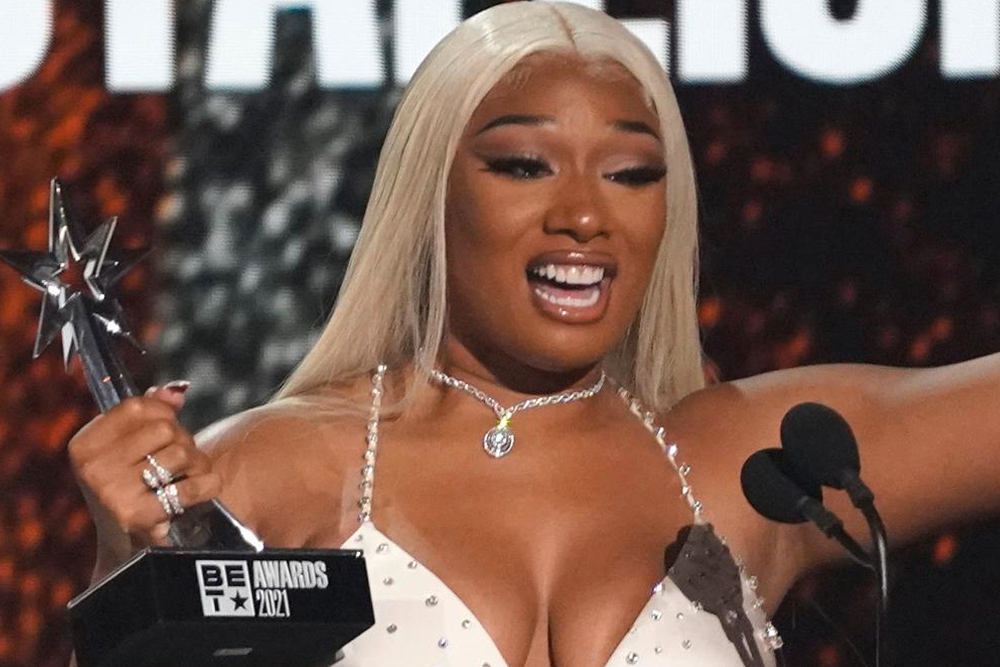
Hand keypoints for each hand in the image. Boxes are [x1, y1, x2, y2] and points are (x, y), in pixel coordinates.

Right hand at [68, 381, 222, 546]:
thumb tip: (176, 391)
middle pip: (165, 428)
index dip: (163, 413)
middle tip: (178, 461)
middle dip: (182, 441)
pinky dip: (208, 484)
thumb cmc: (134, 486)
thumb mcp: (129, 447)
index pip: (137, 406)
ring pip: (182, 452)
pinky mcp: (138, 516)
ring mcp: (113, 492)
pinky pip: (192, 485)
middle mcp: (93, 468)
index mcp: (85, 445)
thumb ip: (149, 412)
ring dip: (196, 463)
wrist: (128, 547)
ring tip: (186, 476)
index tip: (166, 430)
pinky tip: (203, 488)